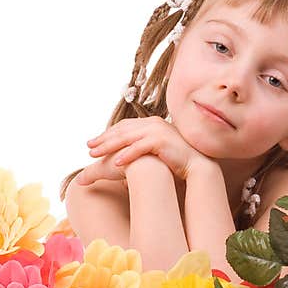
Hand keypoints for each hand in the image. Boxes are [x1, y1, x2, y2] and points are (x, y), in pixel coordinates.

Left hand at [84, 116, 211, 180]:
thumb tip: (128, 156)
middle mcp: (152, 123)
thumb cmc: (178, 159)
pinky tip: (116, 163)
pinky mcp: (161, 141)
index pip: (124, 126)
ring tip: (95, 155)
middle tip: (88, 148)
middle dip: (103, 139)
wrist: (198, 164)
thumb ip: (143, 148)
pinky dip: (127, 155)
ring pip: (127, 138)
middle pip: (122, 130)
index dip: (108, 134)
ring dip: (109, 146)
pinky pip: (140, 148)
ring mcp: (157, 131)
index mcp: (151, 123)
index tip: (94, 142)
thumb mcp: (158, 149)